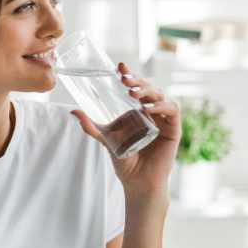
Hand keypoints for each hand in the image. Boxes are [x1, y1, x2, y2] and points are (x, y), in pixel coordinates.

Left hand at [70, 61, 179, 198]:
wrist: (137, 181)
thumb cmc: (124, 161)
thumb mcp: (106, 140)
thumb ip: (91, 126)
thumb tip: (73, 110)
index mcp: (138, 110)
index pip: (135, 87)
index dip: (130, 74)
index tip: (119, 66)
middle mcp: (152, 111)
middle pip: (148, 88)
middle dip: (137, 81)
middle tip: (124, 80)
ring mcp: (163, 119)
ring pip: (160, 95)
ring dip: (148, 91)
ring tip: (133, 93)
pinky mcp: (173, 129)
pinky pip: (172, 110)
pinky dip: (162, 106)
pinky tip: (148, 108)